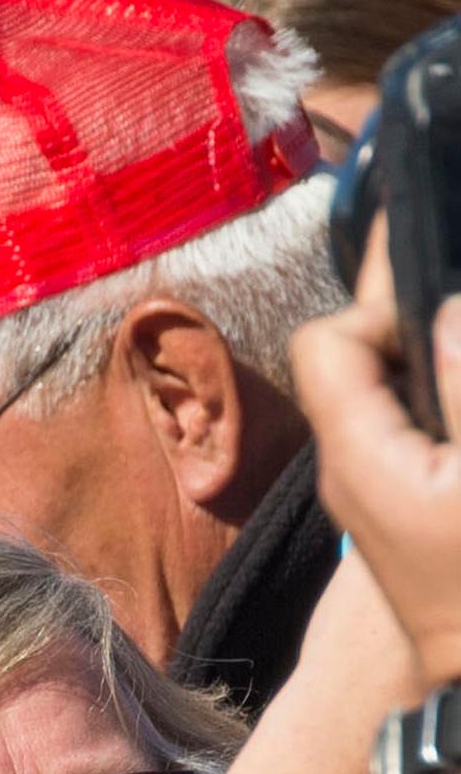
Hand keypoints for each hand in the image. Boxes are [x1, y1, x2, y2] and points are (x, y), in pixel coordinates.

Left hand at [292, 229, 460, 687]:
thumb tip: (444, 309)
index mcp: (356, 456)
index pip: (325, 342)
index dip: (376, 307)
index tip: (438, 304)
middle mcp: (349, 470)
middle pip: (353, 359)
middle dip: (404, 317)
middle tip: (440, 267)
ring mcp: (374, 491)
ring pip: (383, 389)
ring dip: (423, 353)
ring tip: (449, 333)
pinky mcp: (405, 506)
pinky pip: (407, 426)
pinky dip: (431, 392)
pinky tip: (454, 383)